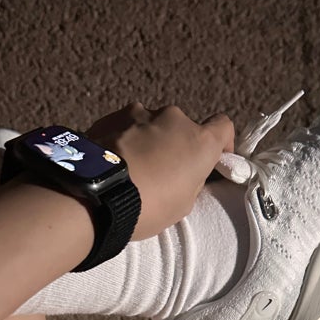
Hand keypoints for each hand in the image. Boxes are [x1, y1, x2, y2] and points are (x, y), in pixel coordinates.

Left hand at [85, 101, 234, 240]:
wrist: (95, 194)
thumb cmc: (147, 206)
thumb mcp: (181, 204)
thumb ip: (190, 180)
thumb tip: (184, 171)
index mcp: (200, 141)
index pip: (223, 126)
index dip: (220, 142)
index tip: (212, 157)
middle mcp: (174, 118)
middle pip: (182, 128)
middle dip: (175, 145)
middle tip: (161, 173)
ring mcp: (140, 112)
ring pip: (151, 125)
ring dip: (147, 140)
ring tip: (131, 168)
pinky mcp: (111, 115)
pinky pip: (125, 125)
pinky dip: (122, 138)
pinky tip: (112, 161)